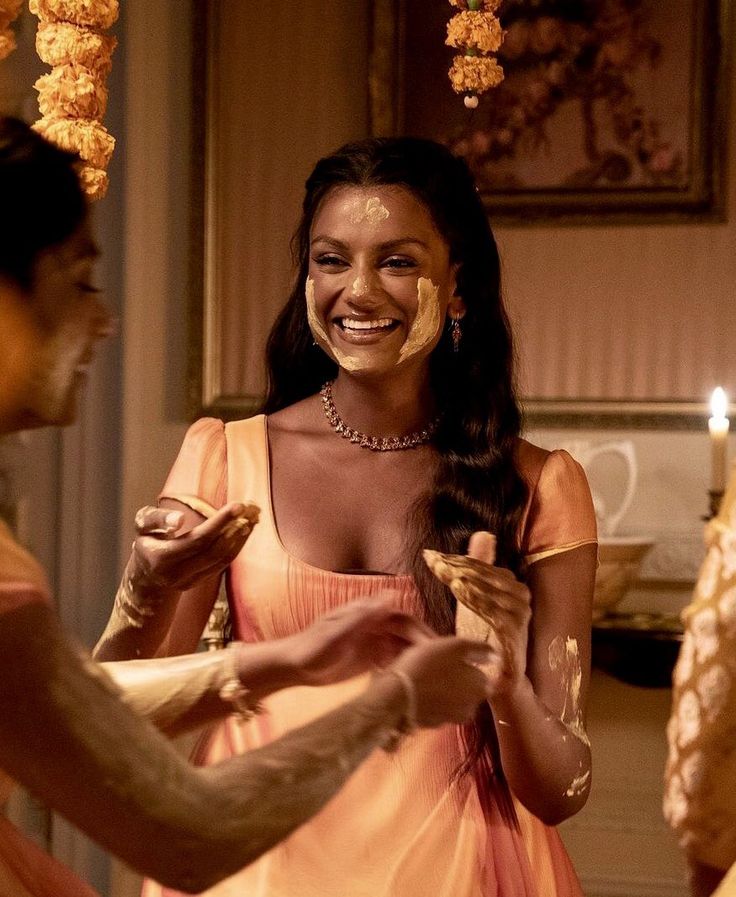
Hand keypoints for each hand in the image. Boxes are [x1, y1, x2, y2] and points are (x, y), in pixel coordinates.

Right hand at [129, 501, 259, 591]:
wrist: (146, 573)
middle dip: (235, 528)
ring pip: (222, 559)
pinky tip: (245, 529)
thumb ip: (157, 519)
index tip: (238, 505)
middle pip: (214, 551)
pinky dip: (237, 545)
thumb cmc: (147, 540)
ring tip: (253, 516)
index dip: (220, 522)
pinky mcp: (200, 582)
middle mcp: (177, 574)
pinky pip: (223, 563)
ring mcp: (190, 581)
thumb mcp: (142, 525)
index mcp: (161, 558)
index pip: (197, 540)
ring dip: (241, 537)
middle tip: (251, 507)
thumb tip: (179, 519)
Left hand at [282, 596, 434, 686]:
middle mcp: (374, 625)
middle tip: (442, 670)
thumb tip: (391, 594)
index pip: (405, 621)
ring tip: (432, 680)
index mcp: (369, 615)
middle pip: (408, 635)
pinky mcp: (369, 658)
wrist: (292, 666)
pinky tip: (410, 684)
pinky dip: (403, 670)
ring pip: (402, 649)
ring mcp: (372, 642)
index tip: (437, 651)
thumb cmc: (311, 648)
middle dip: (424, 650)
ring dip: (416, 661)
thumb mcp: (337, 633)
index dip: (422, 634)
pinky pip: (392, 662)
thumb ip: (364, 615)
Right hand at [388, 636, 492, 726]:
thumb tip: (496, 655)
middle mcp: (471, 707)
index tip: (451, 658)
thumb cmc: (427, 664)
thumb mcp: (454, 646)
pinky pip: (437, 708)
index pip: (482, 675)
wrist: (396, 695)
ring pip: (453, 699)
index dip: (467, 665)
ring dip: (444, 689)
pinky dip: (432, 700)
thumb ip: (479, 649)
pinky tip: (419, 689)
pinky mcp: (433, 725)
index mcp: (480, 687)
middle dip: (457, 678)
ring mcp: (451, 719)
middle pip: (469, 689)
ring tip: (425, 676)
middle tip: (437, 664)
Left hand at [423, 531, 530, 696]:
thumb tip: (483, 534)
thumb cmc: (486, 635)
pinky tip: (459, 590)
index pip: (480, 565)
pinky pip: (493, 611)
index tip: (430, 555)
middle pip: (483, 574)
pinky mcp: (515, 631)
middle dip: (455, 566)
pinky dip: (475, 598)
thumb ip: (479, 567)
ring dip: (464, 579)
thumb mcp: (476, 598)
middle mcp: (520, 596)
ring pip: (488, 589)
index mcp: (511, 584)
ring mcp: (520, 614)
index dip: (454, 559)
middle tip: (434, 561)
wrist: (501, 676)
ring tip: (444, 572)